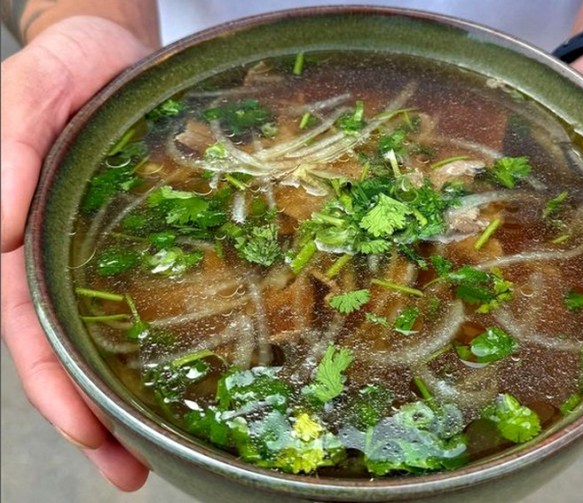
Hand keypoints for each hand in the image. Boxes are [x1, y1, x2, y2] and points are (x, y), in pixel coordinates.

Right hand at [1, 16, 152, 489]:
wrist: (109, 50)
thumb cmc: (59, 70)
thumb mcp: (23, 98)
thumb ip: (5, 151)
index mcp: (18, 242)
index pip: (25, 329)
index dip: (53, 384)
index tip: (86, 432)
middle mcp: (57, 260)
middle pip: (69, 352)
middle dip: (95, 417)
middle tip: (133, 471)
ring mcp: (101, 254)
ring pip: (111, 337)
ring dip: (130, 395)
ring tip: (163, 450)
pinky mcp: (146, 237)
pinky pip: (156, 295)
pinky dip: (170, 339)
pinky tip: (199, 372)